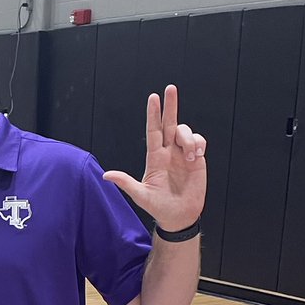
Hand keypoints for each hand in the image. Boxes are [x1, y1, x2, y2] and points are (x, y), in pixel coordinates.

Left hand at [103, 84, 205, 232]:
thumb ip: (126, 183)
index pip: (153, 131)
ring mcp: (183, 154)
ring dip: (188, 139)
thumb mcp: (140, 195)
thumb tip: (106, 175)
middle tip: (170, 88)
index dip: (153, 114)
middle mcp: (168, 152)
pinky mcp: (197, 159)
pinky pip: (198, 141)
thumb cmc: (158, 207)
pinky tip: (197, 156)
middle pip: (169, 123)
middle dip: (170, 105)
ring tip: (191, 157)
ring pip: (185, 132)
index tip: (152, 98)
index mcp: (154, 158)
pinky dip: (198, 144)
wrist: (179, 216)